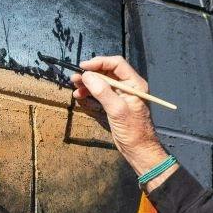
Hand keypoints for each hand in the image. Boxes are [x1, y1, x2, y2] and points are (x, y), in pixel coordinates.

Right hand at [70, 55, 168, 175]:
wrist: (138, 149)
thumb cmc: (132, 130)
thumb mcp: (117, 110)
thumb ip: (103, 91)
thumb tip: (87, 76)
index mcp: (134, 84)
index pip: (116, 64)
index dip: (99, 63)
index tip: (83, 67)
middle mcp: (129, 86)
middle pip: (108, 72)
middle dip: (91, 73)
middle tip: (75, 78)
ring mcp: (121, 95)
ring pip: (102, 82)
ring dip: (88, 83)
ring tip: (74, 86)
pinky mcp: (115, 104)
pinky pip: (101, 93)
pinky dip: (90, 93)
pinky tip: (79, 95)